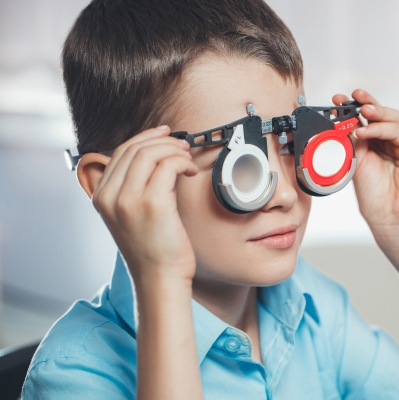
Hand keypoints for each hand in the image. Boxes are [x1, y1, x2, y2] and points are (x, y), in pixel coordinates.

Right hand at [88, 126, 198, 285]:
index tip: (164, 135)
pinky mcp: (152, 204)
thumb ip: (132, 188)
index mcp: (101, 196)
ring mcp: (128, 200)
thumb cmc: (152, 249)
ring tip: (187, 159)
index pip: (120, 152)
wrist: (159, 277)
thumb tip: (154, 157)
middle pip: (134, 149)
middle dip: (162, 141)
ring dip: (174, 150)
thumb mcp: (130, 215)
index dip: (145, 138)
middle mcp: (109, 196)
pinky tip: (190, 171)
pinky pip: (168, 166)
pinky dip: (182, 162)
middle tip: (181, 146)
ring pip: (150, 153)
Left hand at [332, 89, 398, 236]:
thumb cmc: (375, 198)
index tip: (335, 100)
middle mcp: (390, 142)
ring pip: (392, 118)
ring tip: (360, 110)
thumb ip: (353, 143)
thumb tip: (344, 122)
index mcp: (374, 145)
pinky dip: (382, 128)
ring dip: (375, 112)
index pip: (364, 120)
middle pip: (380, 114)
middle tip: (350, 95)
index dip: (351, 108)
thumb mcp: (357, 165)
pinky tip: (366, 130)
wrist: (392, 220)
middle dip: (365, 102)